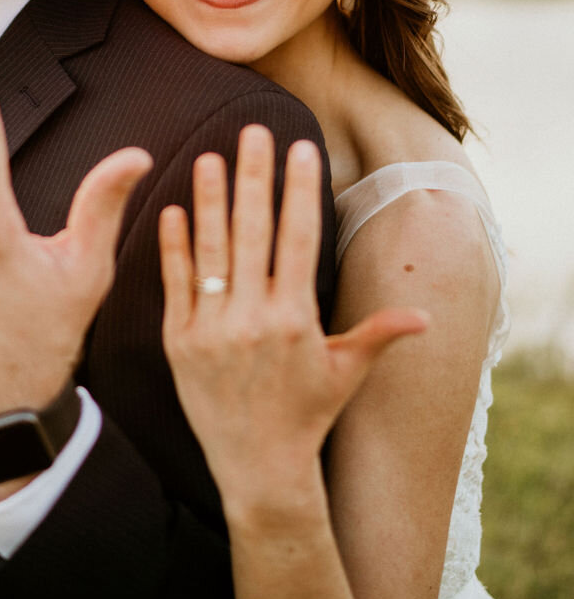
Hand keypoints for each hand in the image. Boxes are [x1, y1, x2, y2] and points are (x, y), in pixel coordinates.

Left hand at [159, 127, 427, 520]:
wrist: (258, 468)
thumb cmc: (308, 415)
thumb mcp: (347, 373)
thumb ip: (379, 334)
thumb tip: (426, 317)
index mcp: (296, 318)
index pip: (299, 238)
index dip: (300, 189)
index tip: (300, 148)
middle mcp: (253, 318)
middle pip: (254, 231)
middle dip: (255, 176)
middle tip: (253, 130)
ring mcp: (211, 329)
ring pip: (210, 250)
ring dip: (210, 200)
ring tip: (211, 156)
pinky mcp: (178, 341)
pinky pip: (175, 283)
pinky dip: (174, 246)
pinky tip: (173, 208)